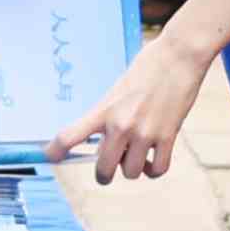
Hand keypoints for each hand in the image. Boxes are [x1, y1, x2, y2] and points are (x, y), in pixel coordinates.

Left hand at [48, 33, 210, 184]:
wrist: (179, 56)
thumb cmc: (147, 67)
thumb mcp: (117, 89)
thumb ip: (109, 114)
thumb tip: (105, 140)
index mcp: (104, 110)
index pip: (70, 136)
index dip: (55, 151)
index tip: (49, 156)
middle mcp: (121, 125)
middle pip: (103, 170)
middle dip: (104, 174)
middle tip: (107, 169)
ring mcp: (145, 133)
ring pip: (131, 173)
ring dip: (132, 168)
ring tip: (136, 154)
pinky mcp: (168, 136)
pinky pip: (157, 170)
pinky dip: (153, 169)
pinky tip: (152, 159)